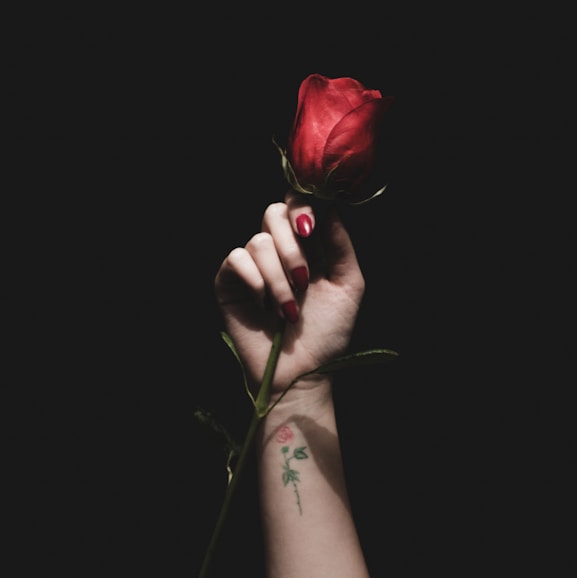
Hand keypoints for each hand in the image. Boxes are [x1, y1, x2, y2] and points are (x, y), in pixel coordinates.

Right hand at [214, 192, 364, 398]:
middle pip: (274, 212)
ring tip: (289, 307)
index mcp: (306, 246)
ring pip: (258, 241)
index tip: (311, 227)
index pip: (297, 204)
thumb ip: (341, 244)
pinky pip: (236, 259)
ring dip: (279, 276)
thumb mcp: (348, 285)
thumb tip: (330, 207)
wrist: (303, 372)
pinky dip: (256, 280)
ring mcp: (251, 265)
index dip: (303, 206)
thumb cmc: (328, 333)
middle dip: (293, 246)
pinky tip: (265, 306)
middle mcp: (277, 250)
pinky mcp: (228, 282)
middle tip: (304, 278)